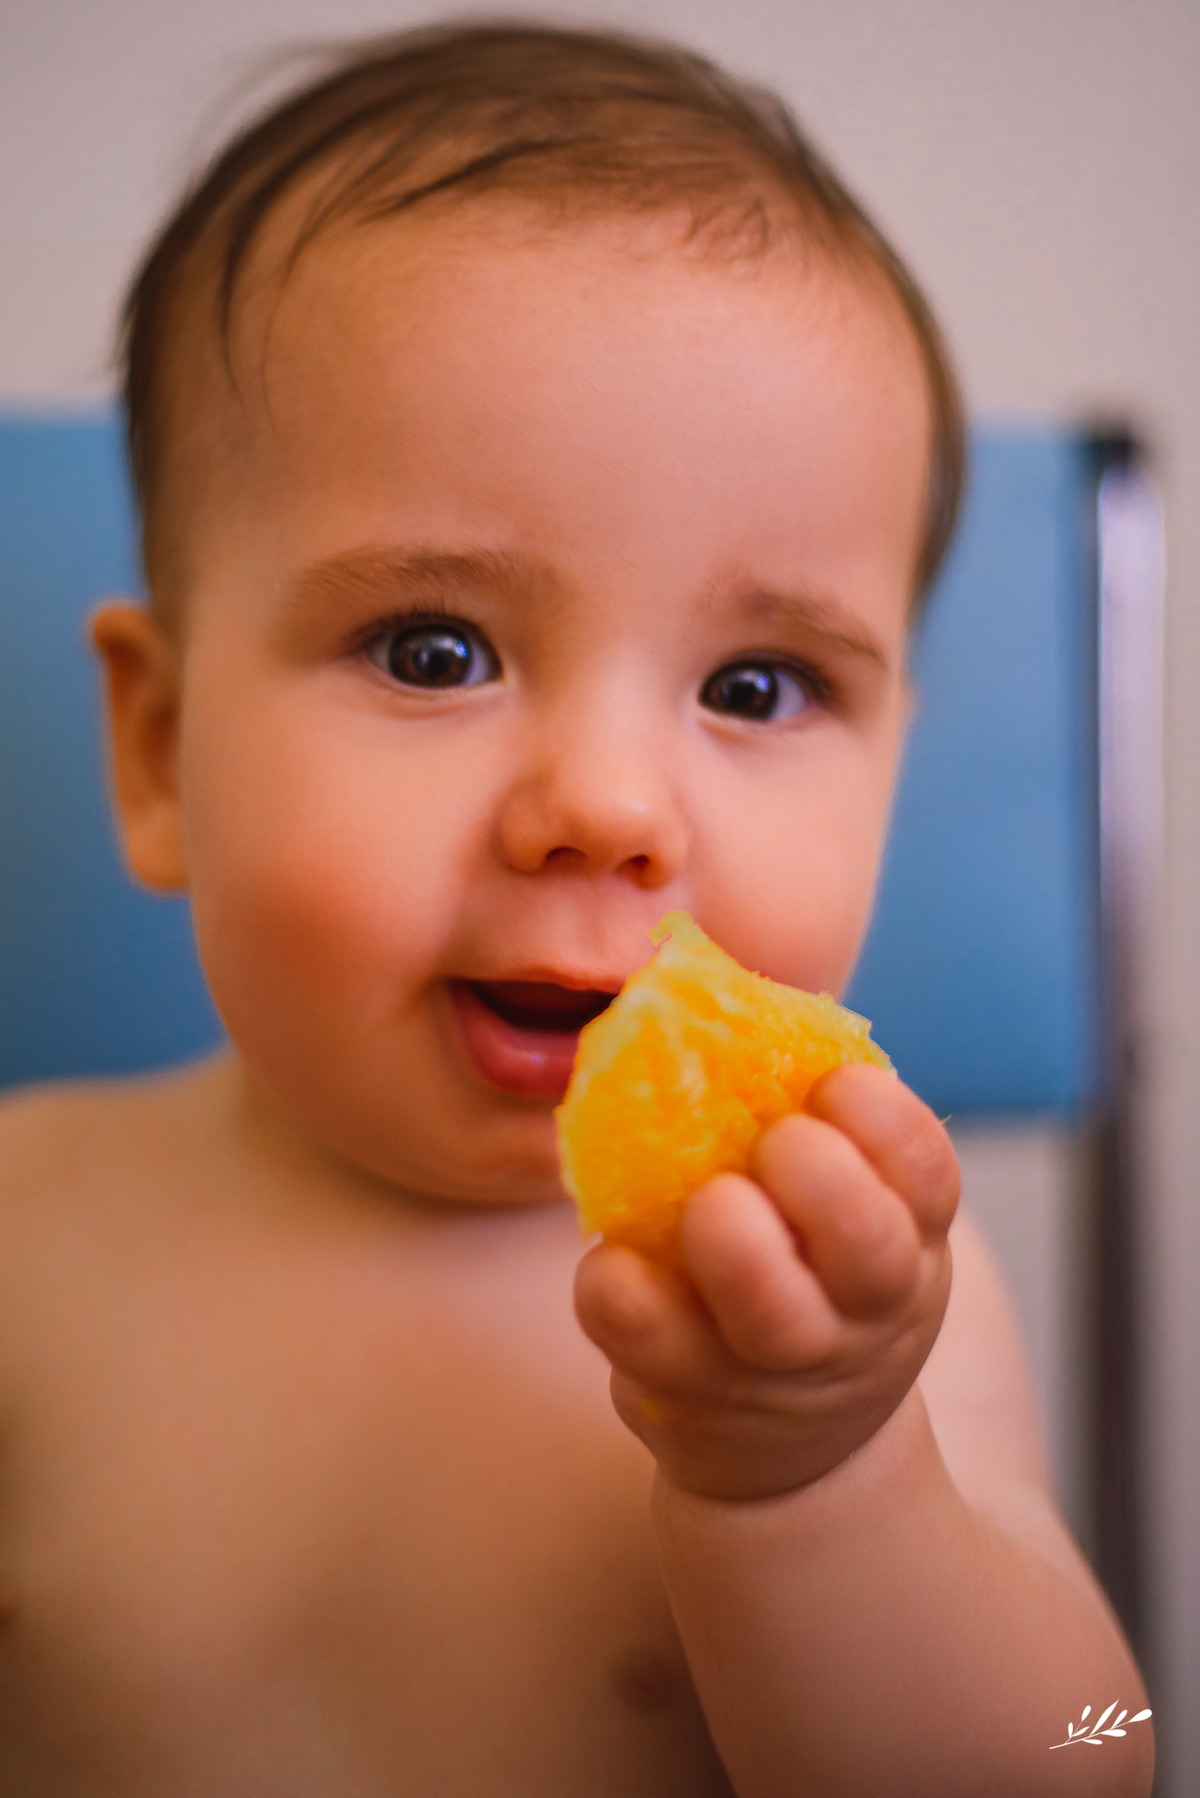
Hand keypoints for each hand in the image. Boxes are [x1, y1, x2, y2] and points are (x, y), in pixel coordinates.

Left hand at [574, 1064, 958, 1500]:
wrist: (794, 1452)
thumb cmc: (813, 1285)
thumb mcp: (855, 1221)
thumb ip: (818, 1134)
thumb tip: (708, 1001)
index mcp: (908, 1244)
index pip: (927, 1172)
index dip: (881, 1117)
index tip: (829, 1084)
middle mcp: (861, 1313)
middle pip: (866, 1246)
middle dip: (814, 1173)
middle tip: (772, 1143)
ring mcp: (776, 1367)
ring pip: (769, 1312)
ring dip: (732, 1238)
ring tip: (705, 1201)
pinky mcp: (688, 1398)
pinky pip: (641, 1332)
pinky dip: (616, 1279)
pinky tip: (616, 1255)